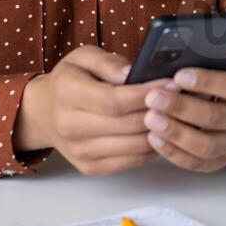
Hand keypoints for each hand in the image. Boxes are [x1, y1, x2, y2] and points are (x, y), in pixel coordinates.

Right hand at [13, 46, 171, 175]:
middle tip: (182, 98)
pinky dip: (151, 148)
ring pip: (133, 146)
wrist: (43, 113)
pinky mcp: (91, 168)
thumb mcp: (82, 57)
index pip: (115, 100)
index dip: (146, 94)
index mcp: (67, 94)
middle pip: (127, 125)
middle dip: (160, 111)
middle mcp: (70, 127)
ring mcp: (80, 152)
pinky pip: (131, 161)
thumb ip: (107, 62)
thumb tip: (131, 73)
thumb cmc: (69, 80)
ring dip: (161, 131)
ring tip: (177, 115)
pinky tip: (161, 131)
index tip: (172, 83)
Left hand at [142, 63, 225, 172]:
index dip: (206, 82)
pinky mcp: (218, 159)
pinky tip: (154, 138)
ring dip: (176, 133)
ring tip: (150, 120)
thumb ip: (193, 60)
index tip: (178, 75)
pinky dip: (173, 153)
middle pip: (216, 117)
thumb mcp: (209, 61)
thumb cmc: (208, 76)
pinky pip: (197, 163)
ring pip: (208, 145)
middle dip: (181, 108)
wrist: (221, 98)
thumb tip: (164, 62)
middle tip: (153, 98)